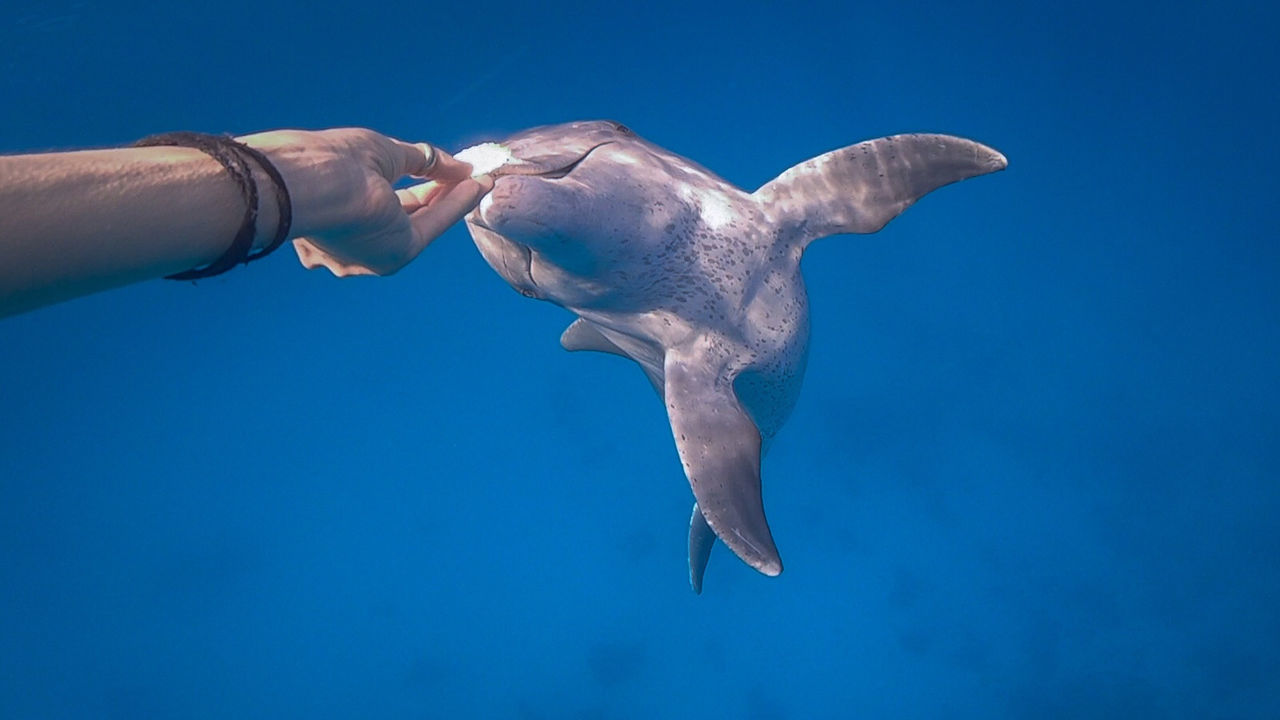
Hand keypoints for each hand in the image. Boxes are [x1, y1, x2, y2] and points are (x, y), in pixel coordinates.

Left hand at [237, 128, 492, 276]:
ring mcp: (372, 255)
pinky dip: (454, 206)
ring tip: (476, 181)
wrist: (313, 183)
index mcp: (334, 219)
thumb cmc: (329, 162)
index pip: (379, 204)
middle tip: (463, 177)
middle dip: (436, 196)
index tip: (441, 172)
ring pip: (420, 223)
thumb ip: (420, 160)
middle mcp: (350, 245)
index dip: (412, 185)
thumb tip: (459, 165)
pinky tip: (474, 187)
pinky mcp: (395, 255)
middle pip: (403, 218)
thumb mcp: (380, 153)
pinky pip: (432, 226)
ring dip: (450, 201)